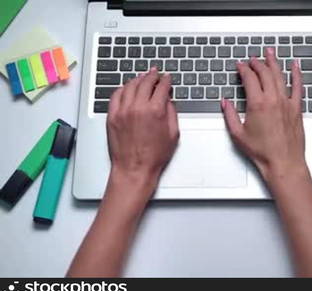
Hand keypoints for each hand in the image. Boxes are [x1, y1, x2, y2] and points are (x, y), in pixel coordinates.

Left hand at [106, 68, 179, 183]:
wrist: (134, 168)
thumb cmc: (154, 156)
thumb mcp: (173, 134)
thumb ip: (171, 113)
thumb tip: (168, 100)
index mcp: (155, 111)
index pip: (161, 87)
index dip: (166, 80)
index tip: (167, 78)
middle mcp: (138, 107)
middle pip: (145, 83)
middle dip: (152, 75)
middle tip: (155, 72)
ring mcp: (123, 111)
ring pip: (129, 86)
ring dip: (137, 79)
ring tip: (142, 77)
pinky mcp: (112, 116)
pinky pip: (116, 95)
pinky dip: (122, 89)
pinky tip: (126, 88)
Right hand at [222, 48, 306, 181]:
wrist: (283, 163)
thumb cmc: (263, 152)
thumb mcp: (238, 134)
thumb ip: (230, 115)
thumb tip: (225, 102)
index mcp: (258, 104)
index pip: (249, 78)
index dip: (243, 69)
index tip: (240, 65)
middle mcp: (273, 100)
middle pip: (265, 73)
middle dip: (257, 63)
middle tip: (252, 59)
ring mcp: (287, 103)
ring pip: (280, 75)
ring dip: (274, 62)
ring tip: (270, 53)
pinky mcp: (297, 108)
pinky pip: (298, 86)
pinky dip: (297, 74)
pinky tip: (295, 65)